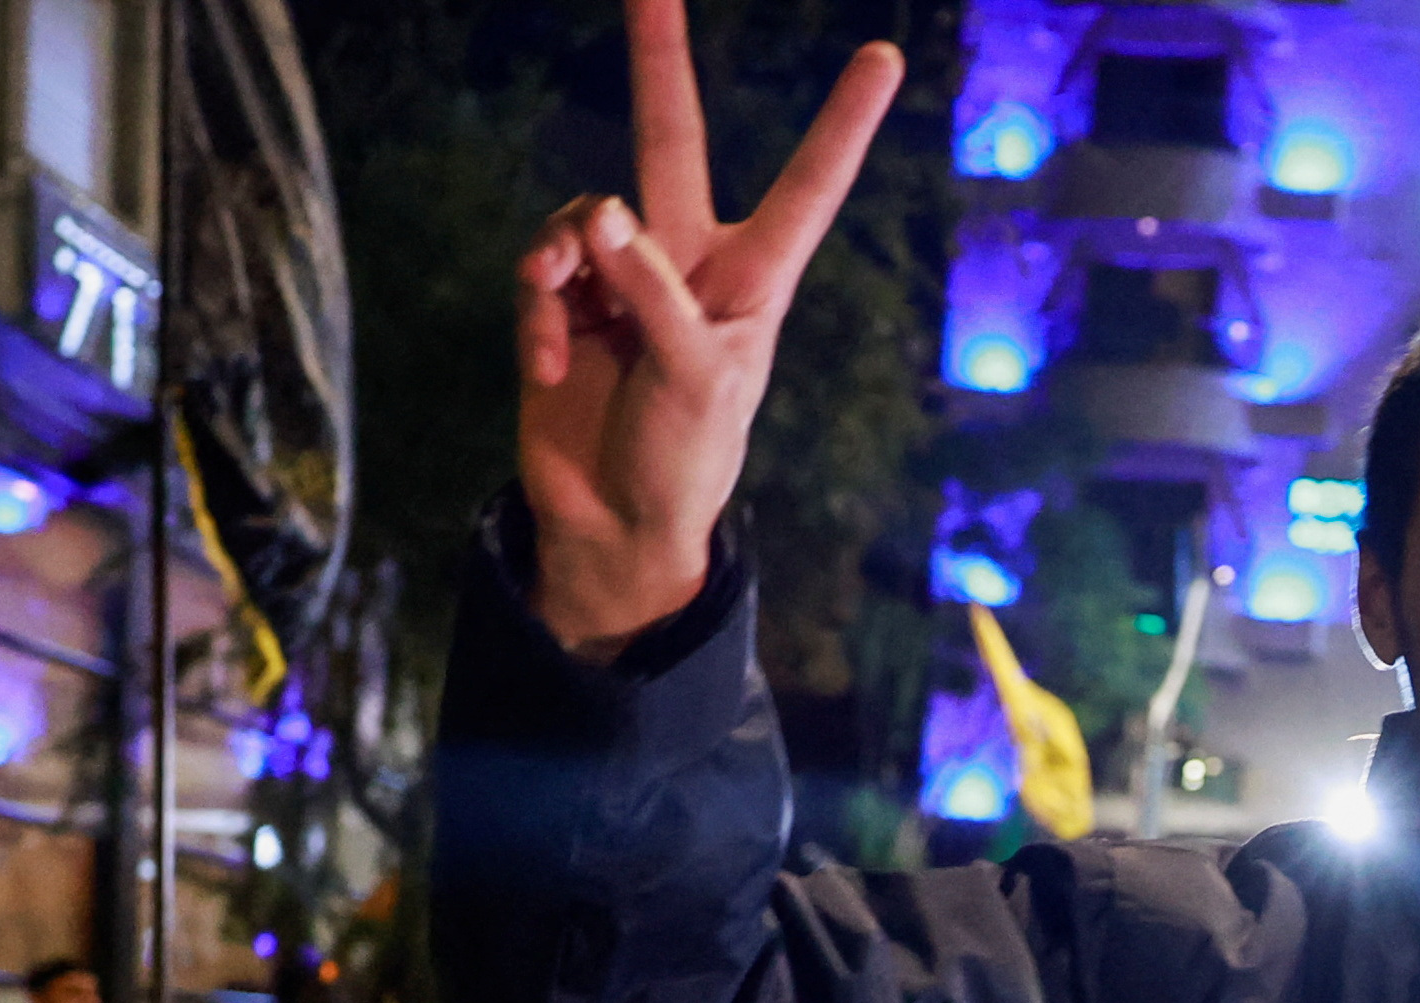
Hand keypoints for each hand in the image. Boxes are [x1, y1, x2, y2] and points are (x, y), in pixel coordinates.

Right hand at [516, 4, 902, 651]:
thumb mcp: (694, 379)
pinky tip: (547, 364)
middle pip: (668, 139)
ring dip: (563, 255)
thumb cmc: (684, 462)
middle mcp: (686, 263)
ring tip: (560, 304)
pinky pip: (540, 270)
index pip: (804, 188)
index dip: (840, 125)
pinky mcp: (561, 305)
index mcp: (751, 281)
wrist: (614, 528)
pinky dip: (536, 312)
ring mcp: (619, 279)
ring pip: (582, 215)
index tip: (883, 57)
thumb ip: (652, 290)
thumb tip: (598, 213)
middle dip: (657, 59)